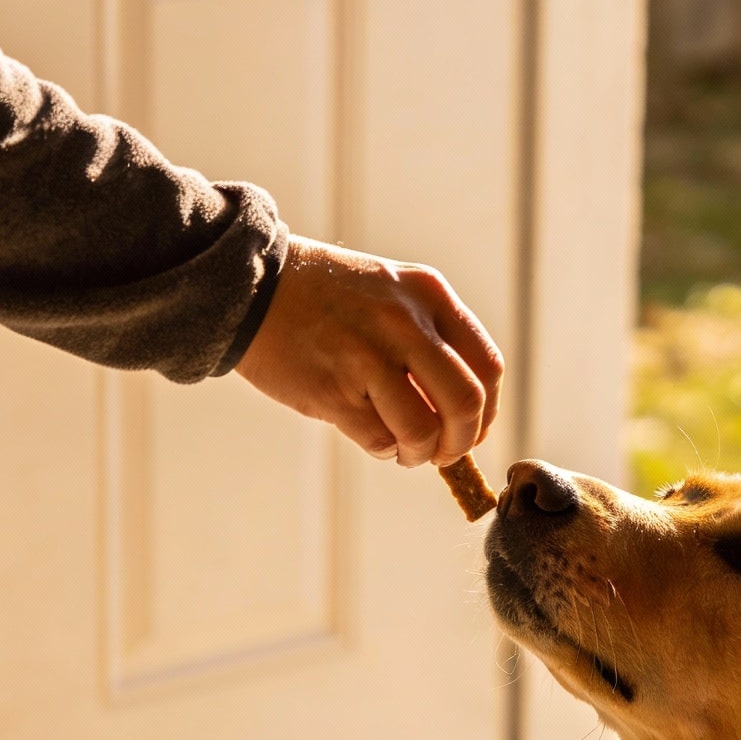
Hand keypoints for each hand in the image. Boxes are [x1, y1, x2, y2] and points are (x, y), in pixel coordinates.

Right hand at [237, 238, 503, 467]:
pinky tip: (374, 437)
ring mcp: (368, 356)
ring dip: (420, 453)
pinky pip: (379, 439)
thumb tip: (464, 409)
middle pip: (465, 402)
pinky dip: (384, 449)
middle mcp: (405, 323)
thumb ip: (430, 335)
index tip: (474, 428)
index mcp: (428, 295)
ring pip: (423, 430)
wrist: (253, 286)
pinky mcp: (333, 389)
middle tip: (445, 453)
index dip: (487, 410)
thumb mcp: (390, 291)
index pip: (487, 366)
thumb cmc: (325, 297)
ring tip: (406, 450)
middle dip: (461, 441)